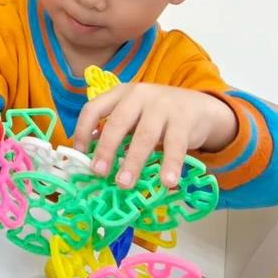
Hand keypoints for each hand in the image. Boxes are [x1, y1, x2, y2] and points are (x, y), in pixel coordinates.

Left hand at [72, 83, 237, 189]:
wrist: (198, 106)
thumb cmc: (157, 114)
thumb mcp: (133, 114)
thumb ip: (116, 129)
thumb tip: (92, 158)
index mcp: (120, 94)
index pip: (94, 108)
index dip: (83, 130)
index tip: (79, 153)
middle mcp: (139, 95)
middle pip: (118, 123)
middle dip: (106, 149)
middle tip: (99, 172)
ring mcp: (163, 106)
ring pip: (144, 136)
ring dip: (133, 161)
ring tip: (124, 183)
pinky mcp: (184, 120)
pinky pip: (175, 145)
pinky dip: (170, 164)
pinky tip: (167, 182)